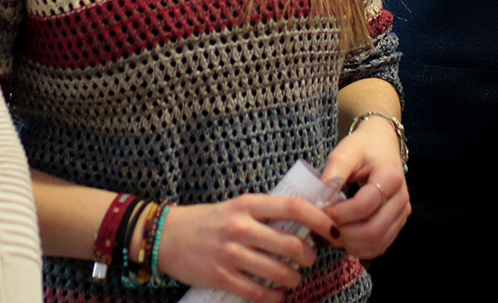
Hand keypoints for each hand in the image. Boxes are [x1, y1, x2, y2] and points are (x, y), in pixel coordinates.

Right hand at [156, 194, 334, 302]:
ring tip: (293, 278)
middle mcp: (241, 227)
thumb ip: (265, 214)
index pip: (293, 207)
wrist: (166, 236)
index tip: (331, 229)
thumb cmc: (206, 221)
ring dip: (294, 279)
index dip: (318, 218)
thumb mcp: (236, 207)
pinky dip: (274, 297)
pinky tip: (277, 294)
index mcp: (247, 204)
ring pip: (279, 271)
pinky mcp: (221, 277)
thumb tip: (303, 223)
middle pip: (291, 244)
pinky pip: (258, 293)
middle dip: (309, 256)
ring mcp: (231, 253)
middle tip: (309, 259)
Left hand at [320, 116, 409, 258]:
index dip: (339, 214)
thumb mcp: (345, 151)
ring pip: (377, 243)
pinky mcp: (398, 224)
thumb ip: (333, 172)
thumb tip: (319, 198)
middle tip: (323, 227)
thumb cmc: (362, 147)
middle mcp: (401, 199)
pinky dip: (359, 248)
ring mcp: (402, 214)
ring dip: (350, 244)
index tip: (320, 210)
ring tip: (331, 232)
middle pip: (373, 230)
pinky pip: (379, 246)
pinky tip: (344, 238)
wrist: (382, 145)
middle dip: (343, 234)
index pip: (364, 206)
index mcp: (390, 177)